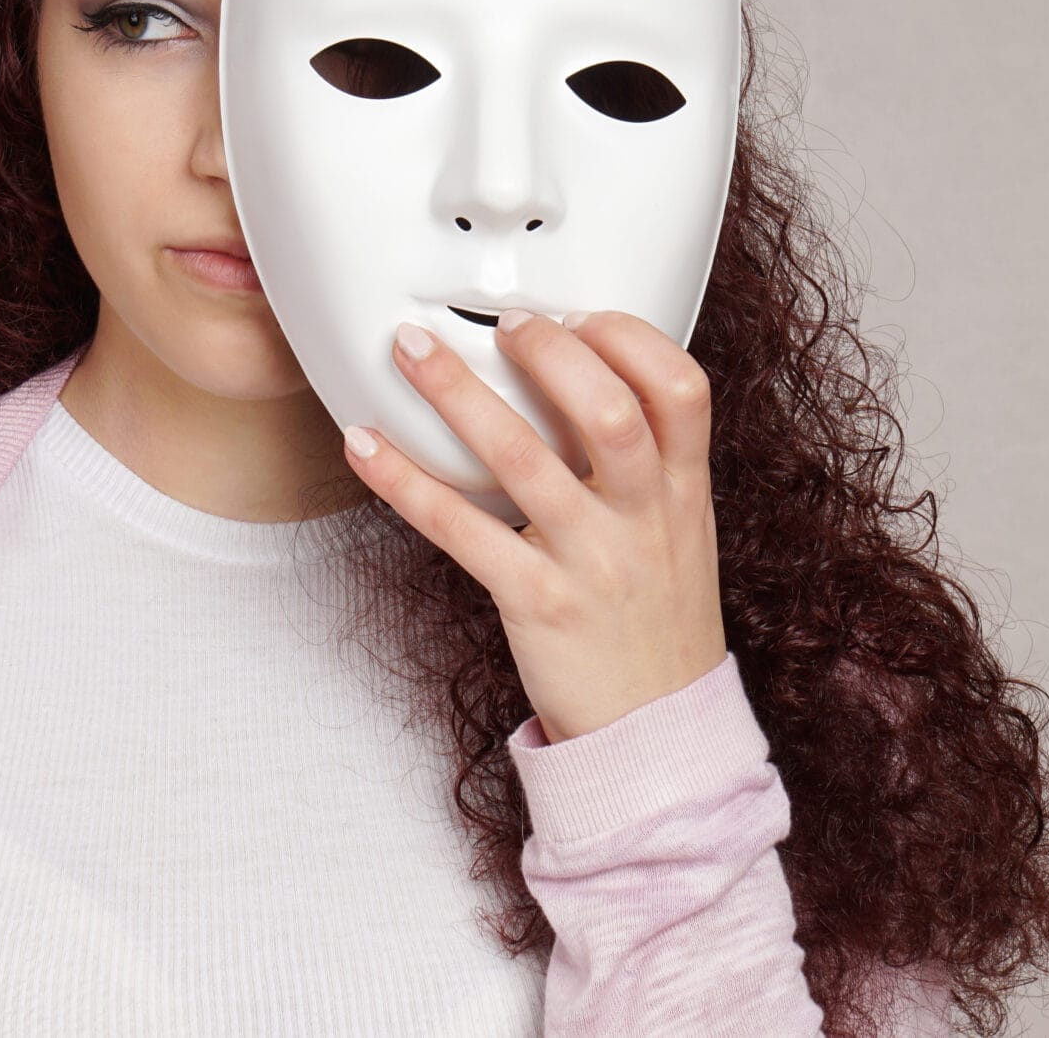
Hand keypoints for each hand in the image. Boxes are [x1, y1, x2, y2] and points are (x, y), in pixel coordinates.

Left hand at [341, 308, 728, 744]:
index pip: (681, 389)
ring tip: (412, 351)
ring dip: (459, 395)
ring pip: (524, 460)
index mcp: (683, 490)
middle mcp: (642, 517)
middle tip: (502, 322)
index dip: (631, 337)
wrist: (658, 736)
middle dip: (549, 351)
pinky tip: (365, 446)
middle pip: (608, 412)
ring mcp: (590, 561)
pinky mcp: (536, 604)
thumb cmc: (655, 621)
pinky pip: (462, 532)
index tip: (580, 312)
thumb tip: (585, 376)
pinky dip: (406, 482)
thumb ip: (646, 461)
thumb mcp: (679, 531)